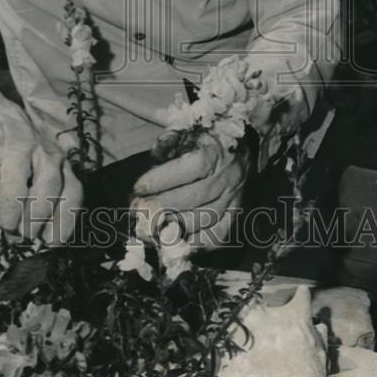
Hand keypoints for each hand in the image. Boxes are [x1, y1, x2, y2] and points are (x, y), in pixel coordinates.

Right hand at [0, 84, 82, 243]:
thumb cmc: (11, 148)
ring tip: (5, 224)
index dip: (65, 218)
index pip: (72, 190)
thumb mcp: (33, 167)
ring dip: (12, 202)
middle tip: (24, 233)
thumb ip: (38, 194)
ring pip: (18, 170)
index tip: (51, 242)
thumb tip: (36, 237)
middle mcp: (40, 148)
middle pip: (49, 181)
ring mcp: (13, 138)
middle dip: (39, 213)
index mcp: (55, 160)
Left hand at [130, 131, 250, 249]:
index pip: (190, 167)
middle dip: (162, 206)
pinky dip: (196, 245)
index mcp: (215, 152)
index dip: (162, 179)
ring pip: (206, 218)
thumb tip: (151, 163)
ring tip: (151, 228)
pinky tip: (176, 244)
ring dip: (176, 226)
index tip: (138, 188)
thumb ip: (167, 144)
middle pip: (195, 197)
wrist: (237, 147)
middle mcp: (227, 176)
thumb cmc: (203, 141)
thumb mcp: (184, 131)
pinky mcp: (234, 215)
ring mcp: (233, 198)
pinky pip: (218, 235)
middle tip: (139, 211)